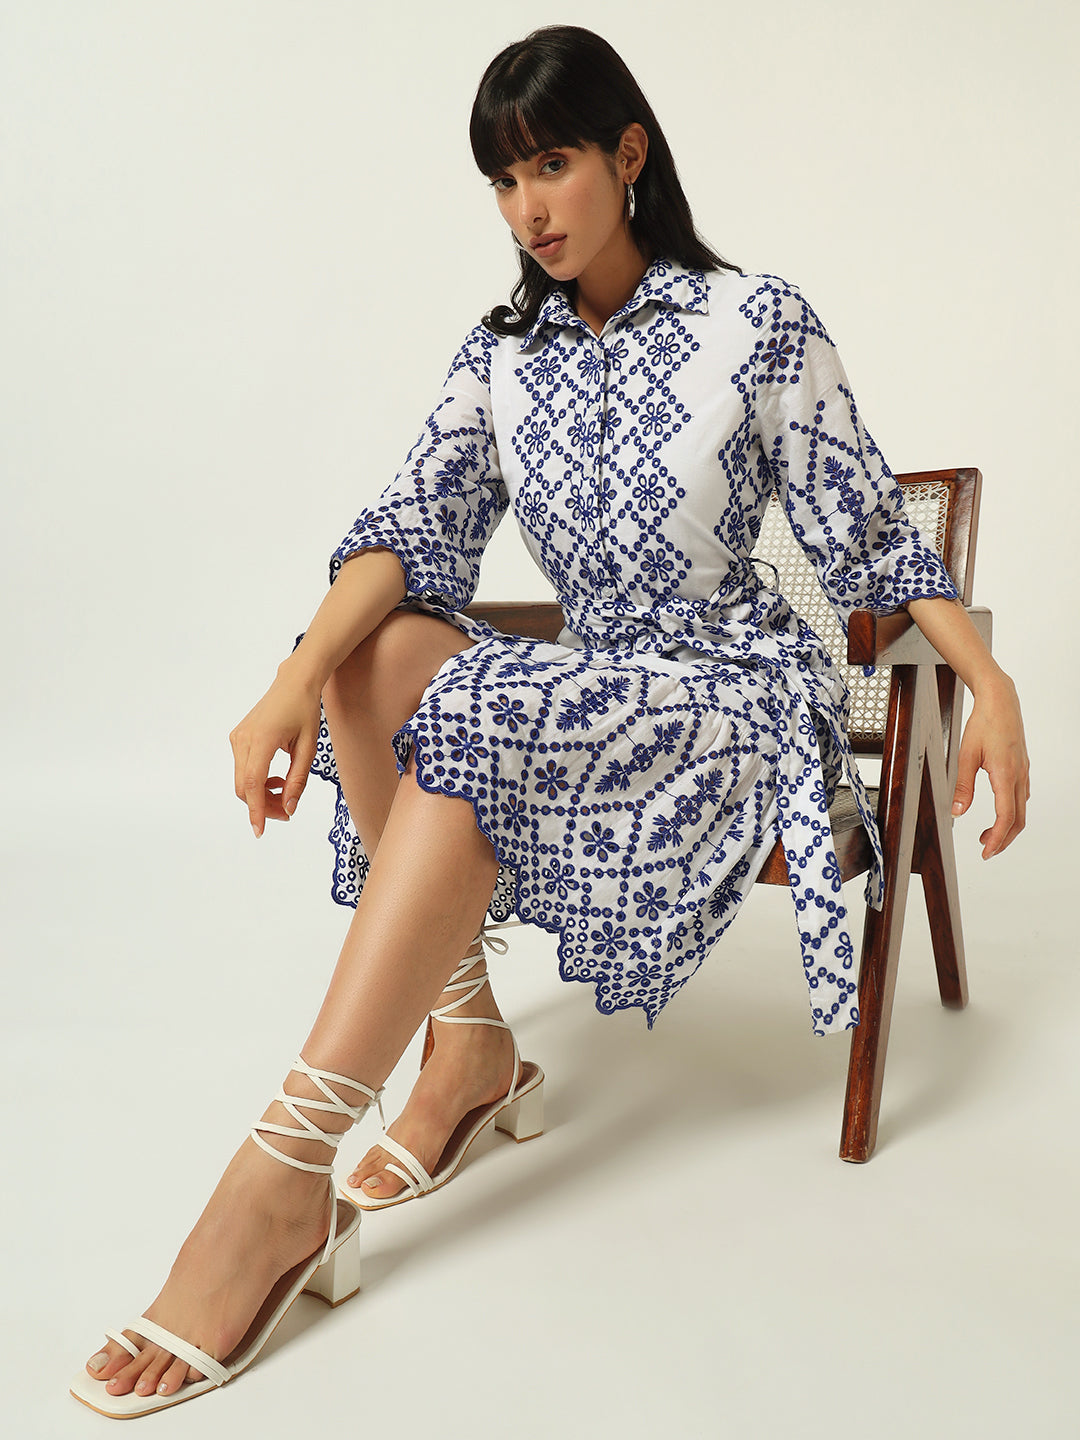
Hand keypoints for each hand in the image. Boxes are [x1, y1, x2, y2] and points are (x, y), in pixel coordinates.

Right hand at [229, 663, 321, 837]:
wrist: (294, 683)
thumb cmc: (305, 711)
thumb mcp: (308, 747)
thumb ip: (298, 779)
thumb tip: (289, 808)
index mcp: (262, 740)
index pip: (253, 784)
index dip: (256, 810)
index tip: (260, 831)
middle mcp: (243, 739)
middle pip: (245, 787)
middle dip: (263, 806)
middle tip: (287, 813)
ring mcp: (237, 738)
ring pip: (243, 781)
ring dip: (261, 795)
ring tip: (285, 792)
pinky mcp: (238, 738)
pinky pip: (243, 769)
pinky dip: (258, 782)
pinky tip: (276, 779)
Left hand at [951, 674, 1028, 858]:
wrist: (1001, 701)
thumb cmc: (984, 724)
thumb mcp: (965, 755)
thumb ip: (962, 785)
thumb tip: (957, 811)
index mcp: (1006, 775)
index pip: (1005, 817)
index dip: (997, 838)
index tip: (986, 852)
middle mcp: (1019, 776)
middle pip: (1018, 820)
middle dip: (1003, 840)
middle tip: (986, 851)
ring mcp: (1023, 772)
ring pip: (1021, 809)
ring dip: (1007, 827)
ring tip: (987, 835)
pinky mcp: (1022, 768)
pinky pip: (1021, 797)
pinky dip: (1011, 812)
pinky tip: (999, 812)